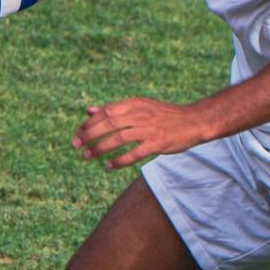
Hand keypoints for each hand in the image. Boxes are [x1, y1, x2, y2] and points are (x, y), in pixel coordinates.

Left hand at [72, 97, 202, 169]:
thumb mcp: (139, 107)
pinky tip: (108, 166)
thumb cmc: (163, 115)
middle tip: (75, 145)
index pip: (105, 112)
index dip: (89, 123)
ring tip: (87, 156)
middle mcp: (140, 114)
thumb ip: (114, 110)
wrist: (194, 121)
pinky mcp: (157, 143)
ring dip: (100, 148)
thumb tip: (89, 111)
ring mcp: (149, 129)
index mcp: (134, 104)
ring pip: (118, 138)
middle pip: (109, 123)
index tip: (77, 133)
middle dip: (89, 135)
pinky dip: (119, 160)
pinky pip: (134, 153)